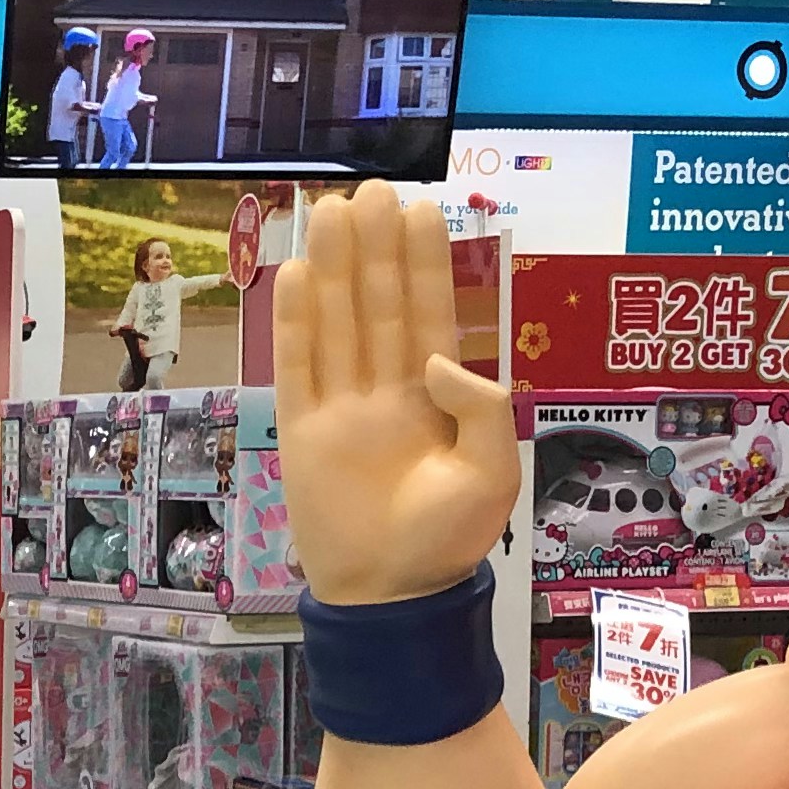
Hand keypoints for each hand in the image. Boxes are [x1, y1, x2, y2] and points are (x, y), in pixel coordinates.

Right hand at [282, 183, 518, 605]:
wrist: (391, 598)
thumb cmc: (447, 542)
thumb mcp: (493, 473)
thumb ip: (481, 408)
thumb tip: (436, 359)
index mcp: (436, 399)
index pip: (428, 315)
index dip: (424, 263)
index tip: (422, 210)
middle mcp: (388, 393)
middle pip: (379, 306)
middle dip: (377, 249)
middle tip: (374, 190)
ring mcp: (342, 409)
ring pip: (337, 323)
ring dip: (334, 268)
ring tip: (334, 210)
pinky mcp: (302, 432)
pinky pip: (298, 367)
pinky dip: (295, 322)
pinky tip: (297, 274)